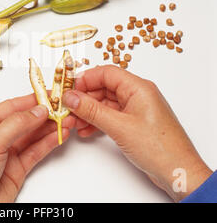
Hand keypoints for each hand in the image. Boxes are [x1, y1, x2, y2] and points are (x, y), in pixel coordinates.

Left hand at [0, 94, 74, 202]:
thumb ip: (16, 124)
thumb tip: (37, 110)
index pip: (11, 106)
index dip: (31, 100)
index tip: (49, 95)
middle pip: (24, 120)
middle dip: (44, 114)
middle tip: (63, 108)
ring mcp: (6, 153)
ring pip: (32, 136)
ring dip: (49, 128)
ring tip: (66, 121)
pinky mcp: (16, 168)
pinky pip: (35, 151)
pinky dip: (48, 143)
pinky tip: (58, 136)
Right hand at [62, 65, 211, 201]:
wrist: (178, 172)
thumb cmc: (159, 147)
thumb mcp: (119, 126)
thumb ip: (92, 110)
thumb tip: (71, 97)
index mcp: (138, 87)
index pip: (106, 73)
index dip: (85, 79)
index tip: (68, 89)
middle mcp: (137, 94)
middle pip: (104, 88)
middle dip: (84, 98)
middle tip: (68, 108)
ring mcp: (136, 109)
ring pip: (105, 103)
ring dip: (88, 112)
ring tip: (74, 122)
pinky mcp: (134, 122)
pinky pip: (111, 115)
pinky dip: (97, 121)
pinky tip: (87, 130)